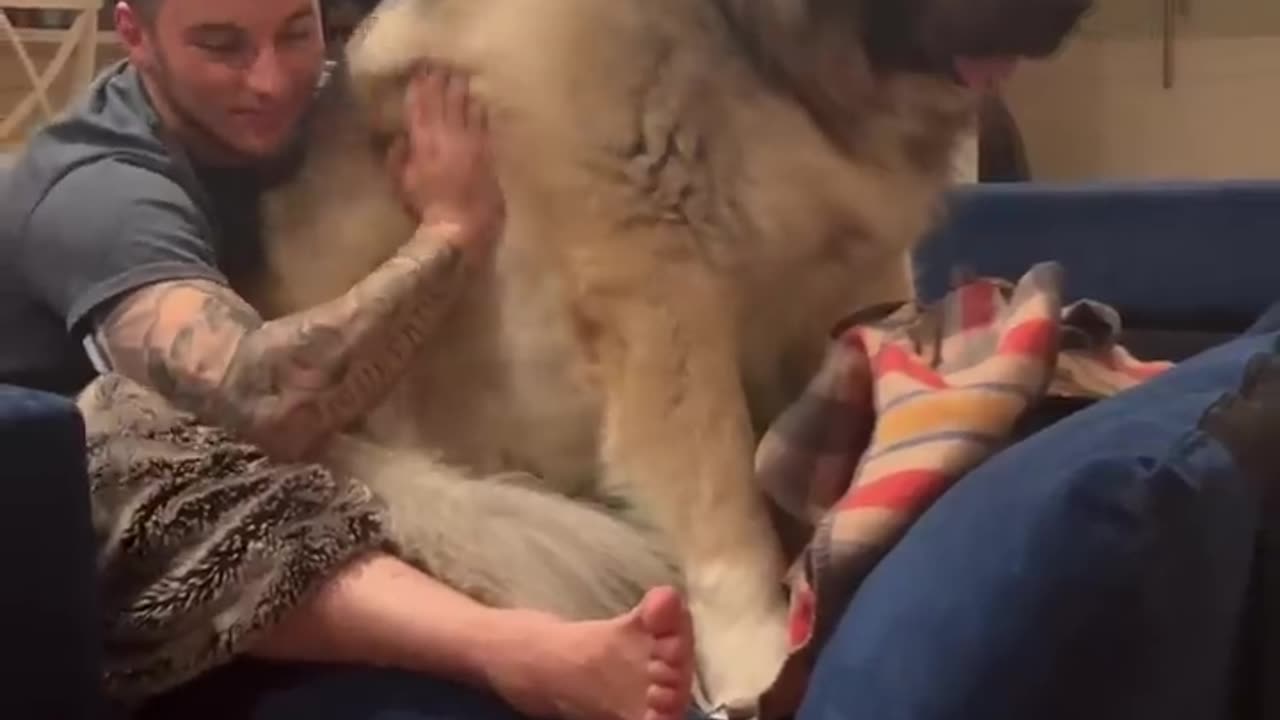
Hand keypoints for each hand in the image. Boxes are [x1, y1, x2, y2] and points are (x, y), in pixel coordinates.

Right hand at [386, 64, 504, 254]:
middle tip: (440, 66)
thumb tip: (399, 137)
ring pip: (465, 107)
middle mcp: (447, 135)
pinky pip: (483, 123)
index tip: (419, 71)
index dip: (419, 87)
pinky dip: (479, 110)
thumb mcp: (401, 184)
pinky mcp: (488, 152)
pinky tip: (478, 101)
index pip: (419, 106)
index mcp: (423, 142)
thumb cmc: (428, 209)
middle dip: (441, 82)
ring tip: (459, 76)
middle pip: (444, 101)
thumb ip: (397, 158)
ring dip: (461, 90)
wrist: (463, 227)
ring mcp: (471, 142)